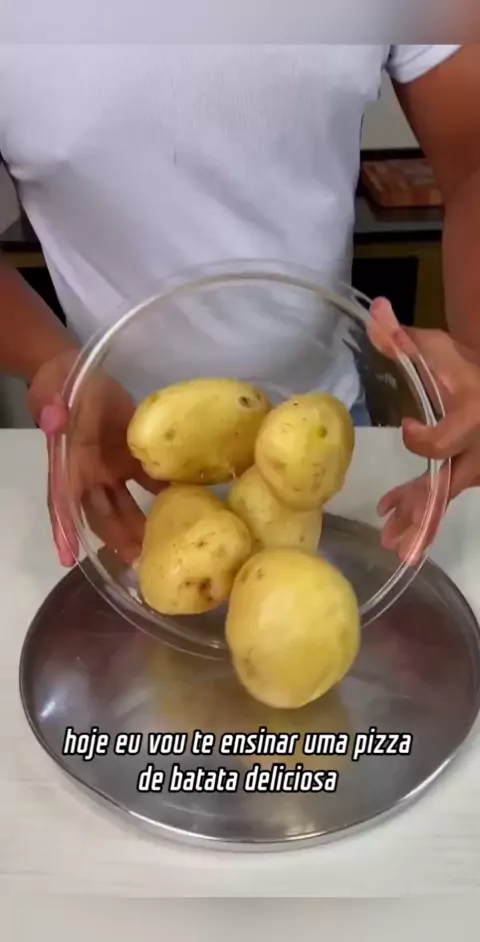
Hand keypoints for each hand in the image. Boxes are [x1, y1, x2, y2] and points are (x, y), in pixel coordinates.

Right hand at [28, 350, 160, 567]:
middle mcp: (89, 474)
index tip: (68, 557)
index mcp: (67, 463)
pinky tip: (187, 506)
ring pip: (126, 506)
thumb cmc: (58, 382)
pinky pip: (150, 479)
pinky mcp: (133, 456)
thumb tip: (52, 419)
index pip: (62, 501)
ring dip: (141, 528)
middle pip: (102, 514)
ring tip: (161, 550)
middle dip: (118, 540)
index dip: (65, 528)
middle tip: (139, 564)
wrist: (79, 371)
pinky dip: (165, 493)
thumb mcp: (50, 391)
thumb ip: (51, 406)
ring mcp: (112, 468)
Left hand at [367, 298, 479, 560]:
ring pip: (446, 498)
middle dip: (422, 511)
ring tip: (392, 546)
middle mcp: (478, 449)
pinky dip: (422, 516)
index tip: (405, 426)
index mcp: (473, 415)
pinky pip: (444, 499)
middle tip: (393, 534)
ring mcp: (475, 466)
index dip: (428, 439)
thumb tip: (375, 308)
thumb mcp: (439, 350)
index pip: (450, 438)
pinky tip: (397, 530)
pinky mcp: (467, 477)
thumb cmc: (467, 368)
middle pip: (449, 485)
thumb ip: (405, 339)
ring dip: (419, 523)